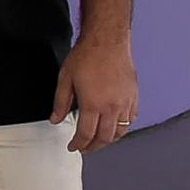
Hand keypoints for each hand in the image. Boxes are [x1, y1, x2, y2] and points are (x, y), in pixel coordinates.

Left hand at [50, 37, 137, 151]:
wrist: (107, 41)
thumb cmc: (86, 56)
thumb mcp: (65, 78)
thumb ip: (61, 102)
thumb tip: (56, 119)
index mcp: (93, 104)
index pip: (86, 134)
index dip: (78, 144)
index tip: (73, 147)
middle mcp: (112, 107)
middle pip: (104, 137)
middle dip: (93, 146)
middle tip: (84, 148)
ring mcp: (125, 103)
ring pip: (120, 132)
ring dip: (109, 140)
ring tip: (98, 141)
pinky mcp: (134, 97)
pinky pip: (130, 120)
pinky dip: (122, 128)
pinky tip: (114, 126)